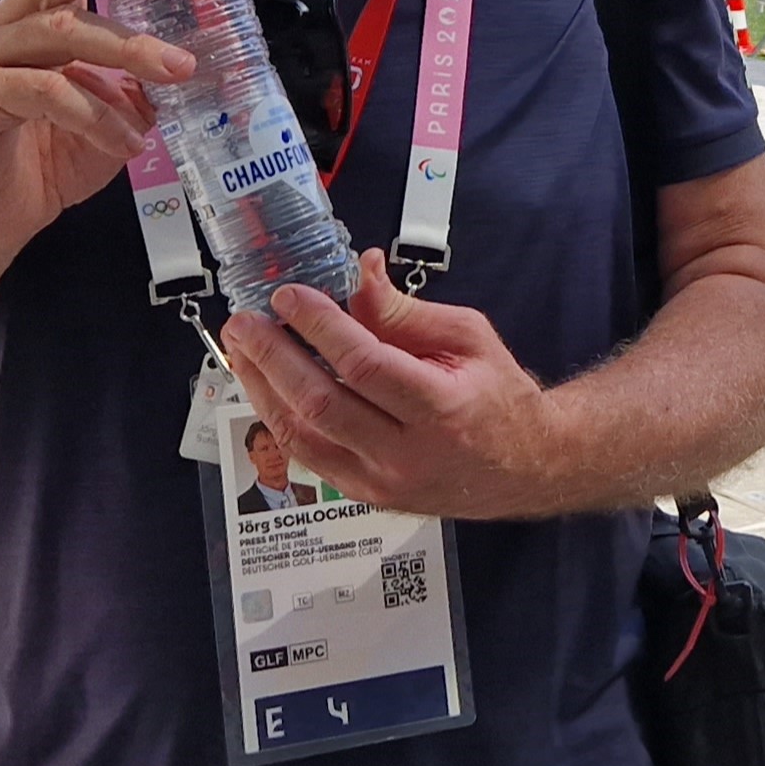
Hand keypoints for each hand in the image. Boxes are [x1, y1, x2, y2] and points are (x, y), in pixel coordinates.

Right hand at [0, 0, 195, 267]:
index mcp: (41, 11)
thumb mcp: (111, 109)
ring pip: (60, 30)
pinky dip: (94, 113)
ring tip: (177, 73)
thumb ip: (139, 76)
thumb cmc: (50, 155)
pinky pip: (42, 90)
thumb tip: (195, 52)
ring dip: (127, 51)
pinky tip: (128, 141)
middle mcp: (9, 21)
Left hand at [219, 250, 566, 519]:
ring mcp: (382, 482)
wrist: (522, 465)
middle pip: (322, 404)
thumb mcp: (467, 337)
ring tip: (242, 349)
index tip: (289, 295)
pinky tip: (264, 385)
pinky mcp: (365, 494)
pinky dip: (279, 417)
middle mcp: (408, 453)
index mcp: (442, 408)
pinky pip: (308, 456)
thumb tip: (359, 271)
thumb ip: (404, 311)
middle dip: (274, 357)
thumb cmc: (497, 396)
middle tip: (246, 321)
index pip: (365, 366)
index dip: (319, 327)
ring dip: (263, 388)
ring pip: (303, 436)